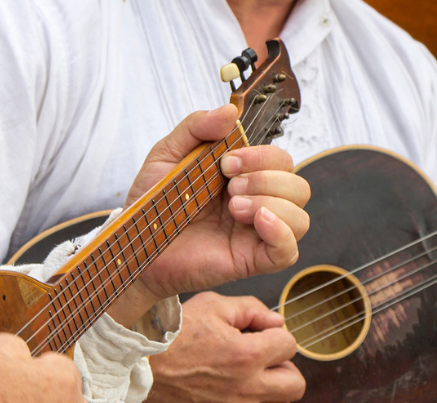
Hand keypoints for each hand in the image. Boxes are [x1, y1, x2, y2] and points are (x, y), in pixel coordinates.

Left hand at [107, 104, 310, 325]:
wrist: (136, 244)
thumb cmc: (153, 204)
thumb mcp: (167, 155)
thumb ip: (196, 126)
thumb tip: (230, 109)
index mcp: (244, 178)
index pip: (281, 161)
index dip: (262, 156)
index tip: (226, 162)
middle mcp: (257, 204)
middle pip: (298, 186)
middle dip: (267, 179)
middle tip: (229, 187)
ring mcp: (256, 234)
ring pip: (300, 218)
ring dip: (273, 204)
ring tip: (234, 208)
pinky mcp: (251, 260)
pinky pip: (289, 252)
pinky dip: (281, 233)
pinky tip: (258, 222)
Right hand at [144, 292, 304, 402]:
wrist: (141, 369)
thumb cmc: (174, 336)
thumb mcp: (212, 305)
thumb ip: (251, 309)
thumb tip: (278, 323)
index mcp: (247, 353)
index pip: (290, 345)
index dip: (277, 338)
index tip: (261, 339)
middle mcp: (247, 387)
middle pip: (296, 385)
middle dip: (285, 370)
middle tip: (265, 365)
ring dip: (278, 401)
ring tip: (261, 389)